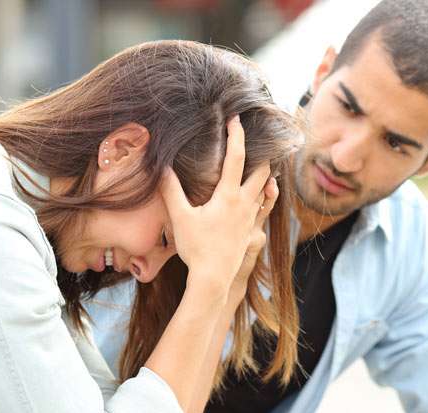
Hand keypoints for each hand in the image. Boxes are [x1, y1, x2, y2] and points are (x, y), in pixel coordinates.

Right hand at [160, 116, 270, 301]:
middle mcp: (245, 204)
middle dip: (261, 154)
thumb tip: (161, 168)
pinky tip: (261, 195)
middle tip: (256, 141)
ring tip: (259, 164)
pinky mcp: (251, 231)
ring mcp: (251, 219)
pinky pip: (263, 208)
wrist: (213, 278)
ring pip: (266, 190)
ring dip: (264, 175)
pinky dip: (265, 196)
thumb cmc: (196, 248)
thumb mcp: (180, 218)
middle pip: (262, 172)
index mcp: (229, 196)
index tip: (236, 120)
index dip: (237, 136)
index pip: (237, 158)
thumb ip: (170, 191)